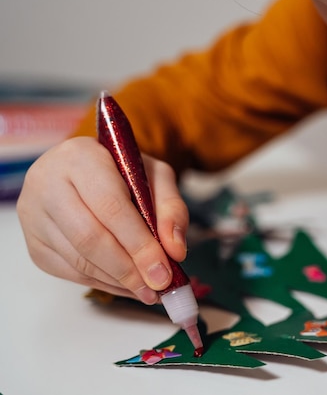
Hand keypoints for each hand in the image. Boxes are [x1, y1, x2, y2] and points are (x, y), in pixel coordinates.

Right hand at [16, 137, 188, 304]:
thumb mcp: (156, 176)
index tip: (164, 270)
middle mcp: (46, 182)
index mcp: (78, 156)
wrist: (84, 169)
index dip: (139, 243)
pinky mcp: (33, 242)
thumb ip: (171, 208)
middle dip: (129, 268)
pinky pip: (69, 272)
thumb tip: (175, 250)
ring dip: (118, 281)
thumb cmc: (123, 171)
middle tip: (158, 285)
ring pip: (78, 259)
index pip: (110, 206)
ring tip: (148, 290)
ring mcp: (33, 215)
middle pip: (89, 237)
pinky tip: (127, 285)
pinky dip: (103, 283)